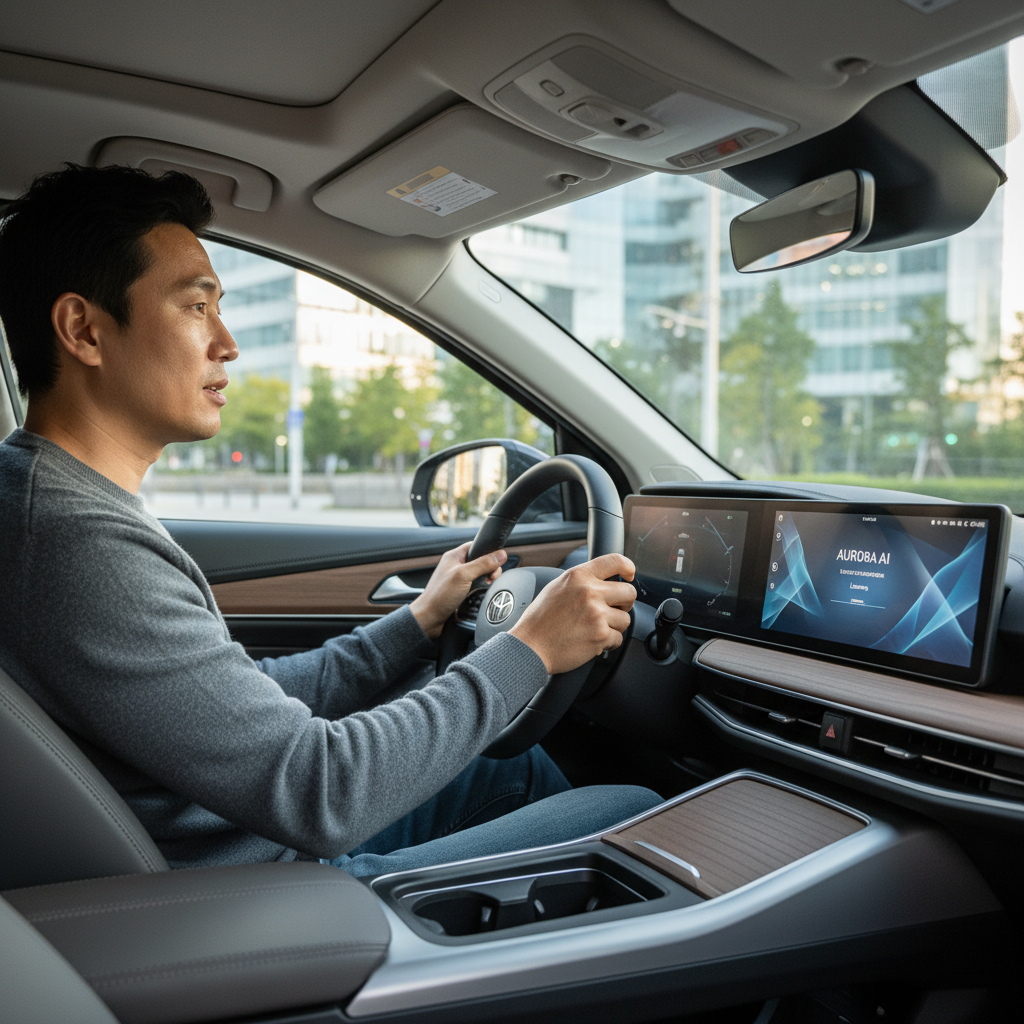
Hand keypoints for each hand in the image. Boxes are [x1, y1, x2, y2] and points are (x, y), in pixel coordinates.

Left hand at [410, 542, 505, 638]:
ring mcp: (458, 577)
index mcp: (454, 556)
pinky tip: (483, 590)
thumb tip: (501, 554)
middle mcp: (456, 565)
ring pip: (479, 571)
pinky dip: (482, 585)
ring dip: (487, 576)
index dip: (489, 551)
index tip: (497, 560)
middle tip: (491, 577)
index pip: (477, 545)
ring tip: (488, 583)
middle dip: (490, 566)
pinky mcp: (460, 589)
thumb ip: (483, 564)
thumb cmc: (440, 596)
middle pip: (481, 559)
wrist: (430, 618)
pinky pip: (476, 582)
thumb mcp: (464, 575)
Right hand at [510, 553, 635, 674]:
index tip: (629, 575)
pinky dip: (608, 642)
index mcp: (579, 576)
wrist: (530, 647)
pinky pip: (618, 638)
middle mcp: (590, 592)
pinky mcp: (600, 635)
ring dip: (614, 625)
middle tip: (612, 609)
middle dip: (624, 603)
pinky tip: (592, 640)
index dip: (628, 568)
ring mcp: (597, 614)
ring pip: (626, 618)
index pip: (615, 561)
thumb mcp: (557, 587)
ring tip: (595, 627)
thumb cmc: (540, 620)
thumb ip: (582, 580)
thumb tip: (605, 580)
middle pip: (629, 592)